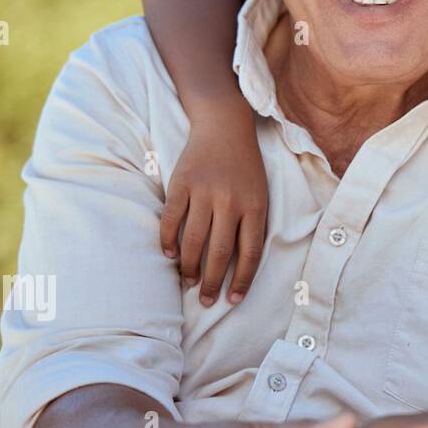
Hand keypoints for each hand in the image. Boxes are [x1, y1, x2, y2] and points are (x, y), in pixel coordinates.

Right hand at [160, 110, 268, 306]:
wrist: (224, 127)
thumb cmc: (245, 168)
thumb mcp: (260, 194)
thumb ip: (252, 225)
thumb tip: (238, 266)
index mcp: (255, 206)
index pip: (250, 253)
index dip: (241, 280)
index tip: (233, 300)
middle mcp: (230, 201)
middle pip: (220, 253)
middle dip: (213, 282)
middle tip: (206, 300)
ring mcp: (204, 192)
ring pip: (194, 240)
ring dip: (189, 267)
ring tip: (188, 281)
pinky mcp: (181, 184)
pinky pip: (171, 219)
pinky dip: (168, 241)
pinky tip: (169, 256)